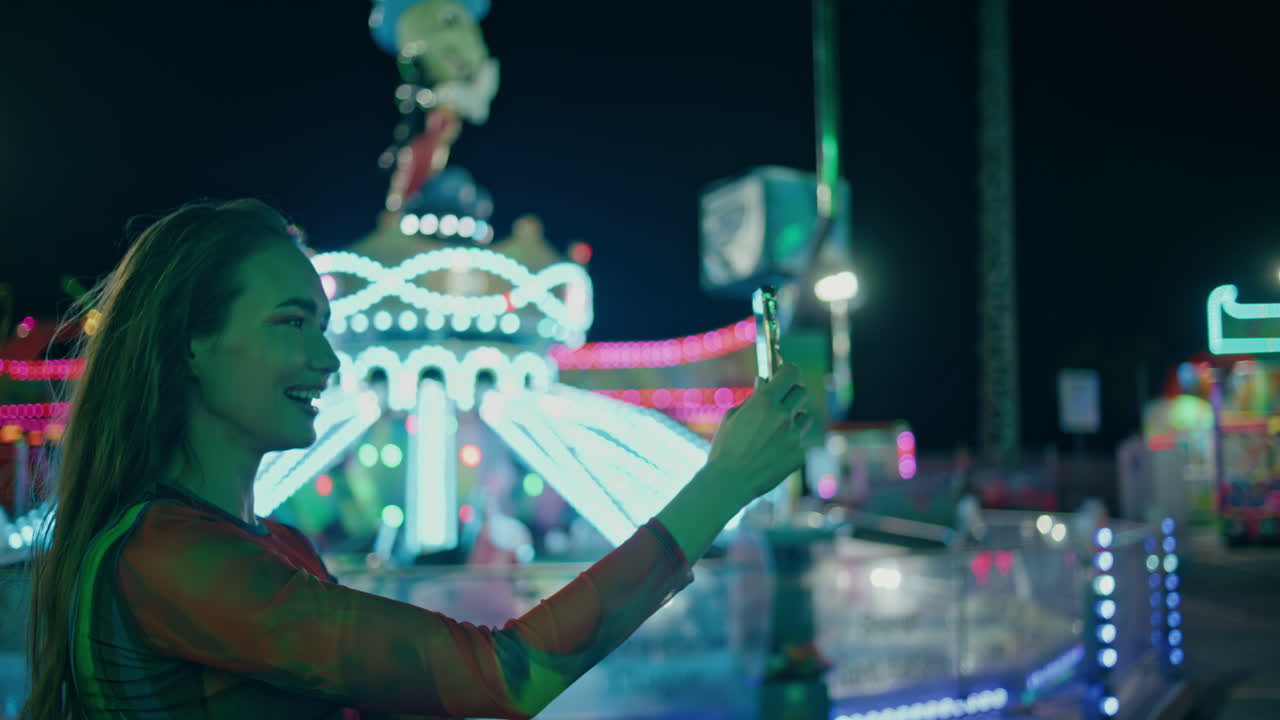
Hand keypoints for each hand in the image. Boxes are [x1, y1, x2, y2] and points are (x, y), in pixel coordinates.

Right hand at [706, 362, 813, 504]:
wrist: (730, 482)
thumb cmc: (725, 448)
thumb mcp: (733, 417)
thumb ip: (753, 399)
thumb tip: (764, 382)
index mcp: (765, 402)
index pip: (791, 373)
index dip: (788, 372)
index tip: (783, 375)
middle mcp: (784, 416)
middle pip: (802, 392)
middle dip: (791, 394)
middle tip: (779, 403)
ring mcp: (795, 436)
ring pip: (805, 417)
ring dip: (793, 419)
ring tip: (774, 432)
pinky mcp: (800, 454)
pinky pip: (800, 441)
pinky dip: (790, 443)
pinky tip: (773, 453)